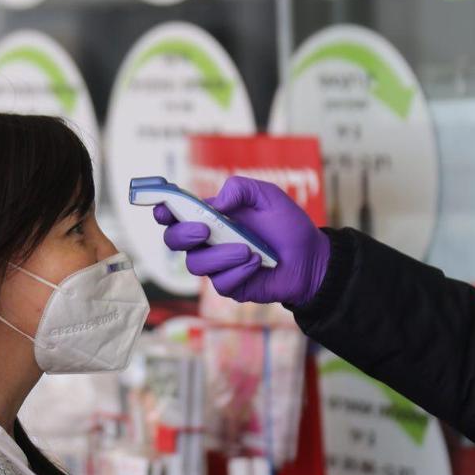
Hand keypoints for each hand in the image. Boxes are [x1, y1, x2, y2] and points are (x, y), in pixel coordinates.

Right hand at [154, 176, 329, 305]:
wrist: (310, 258)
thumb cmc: (287, 226)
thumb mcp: (267, 196)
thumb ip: (240, 188)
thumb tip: (214, 202)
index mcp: (210, 216)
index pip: (175, 213)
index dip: (163, 210)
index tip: (165, 207)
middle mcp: (207, 241)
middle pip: (173, 240)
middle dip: (183, 234)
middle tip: (205, 230)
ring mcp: (216, 265)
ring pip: (195, 264)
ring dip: (221, 255)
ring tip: (249, 250)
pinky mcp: (228, 286)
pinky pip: (220, 282)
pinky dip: (239, 271)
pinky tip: (256, 264)